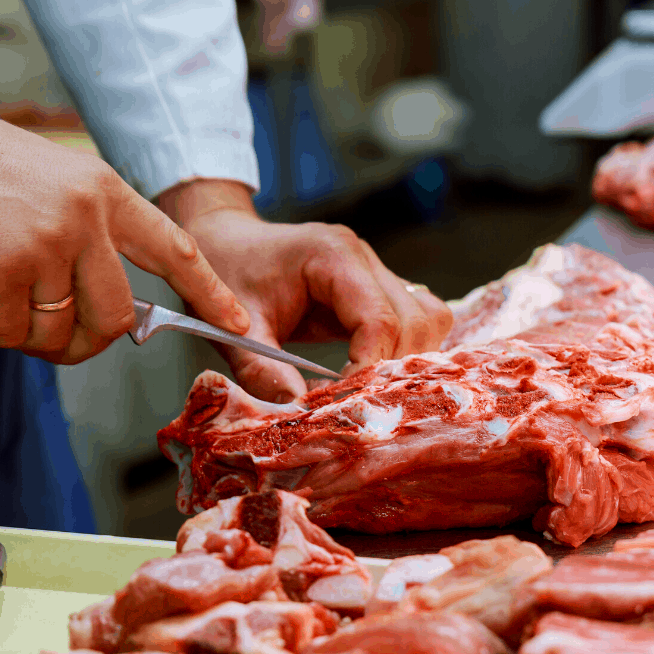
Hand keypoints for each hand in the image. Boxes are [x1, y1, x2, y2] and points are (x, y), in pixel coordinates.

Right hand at [0, 59, 248, 363]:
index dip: (209, 292)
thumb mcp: (49, 184)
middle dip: (84, 342)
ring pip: (59, 333)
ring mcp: (48, 243)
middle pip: (116, 319)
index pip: (174, 248)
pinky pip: (6, 333)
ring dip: (20, 330)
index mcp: (104, 191)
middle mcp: (86, 217)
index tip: (236, 325)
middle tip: (44, 330)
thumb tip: (101, 311)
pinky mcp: (4, 271)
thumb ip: (86, 239)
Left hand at [158, 180, 452, 400]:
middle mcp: (365, 259)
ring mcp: (376, 271)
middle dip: (392, 369)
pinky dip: (404, 351)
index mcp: (333, 256)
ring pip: (428, 319)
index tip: (344, 404)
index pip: (379, 319)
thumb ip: (261, 371)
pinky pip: (416, 320)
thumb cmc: (225, 274)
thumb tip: (297, 413)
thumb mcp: (235, 328)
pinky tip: (373, 376)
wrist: (225, 240)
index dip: (370, 368)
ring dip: (406, 361)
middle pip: (416, 321)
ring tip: (367, 391)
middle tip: (356, 404)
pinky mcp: (378, 288)